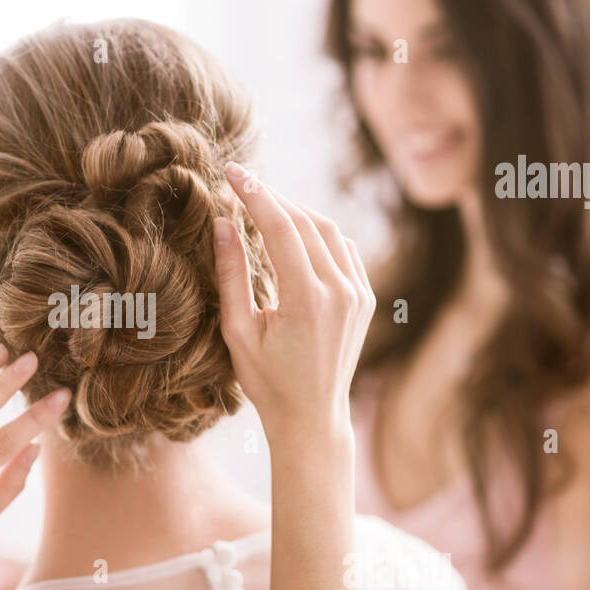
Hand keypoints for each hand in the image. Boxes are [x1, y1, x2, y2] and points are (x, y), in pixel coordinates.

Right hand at [212, 162, 374, 444]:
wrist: (312, 417)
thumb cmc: (266, 381)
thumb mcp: (237, 331)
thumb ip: (231, 274)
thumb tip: (223, 223)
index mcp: (307, 300)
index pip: (280, 228)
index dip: (255, 195)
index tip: (233, 172)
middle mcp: (341, 291)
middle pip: (305, 222)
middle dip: (273, 197)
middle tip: (244, 182)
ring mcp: (359, 293)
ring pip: (328, 230)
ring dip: (296, 211)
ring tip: (265, 203)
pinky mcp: (365, 297)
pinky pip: (343, 249)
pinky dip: (318, 232)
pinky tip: (295, 232)